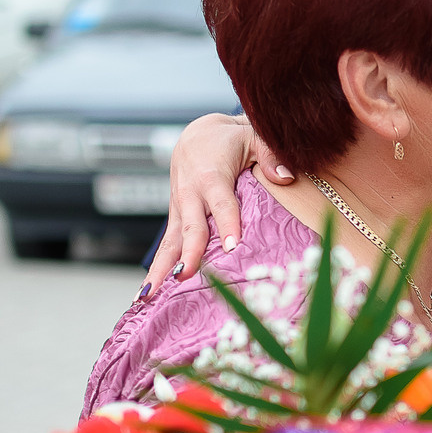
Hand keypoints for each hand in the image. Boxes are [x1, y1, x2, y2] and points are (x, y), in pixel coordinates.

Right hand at [146, 114, 283, 288]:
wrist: (196, 136)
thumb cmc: (229, 140)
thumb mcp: (253, 137)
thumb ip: (269, 153)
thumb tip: (285, 175)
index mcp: (212, 175)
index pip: (222, 203)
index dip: (227, 224)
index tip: (232, 247)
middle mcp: (190, 194)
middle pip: (190, 227)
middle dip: (188, 252)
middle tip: (185, 276)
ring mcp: (179, 208)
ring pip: (170, 241)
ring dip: (159, 269)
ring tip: (148, 296)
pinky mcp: (175, 219)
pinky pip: (167, 246)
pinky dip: (156, 269)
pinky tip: (146, 294)